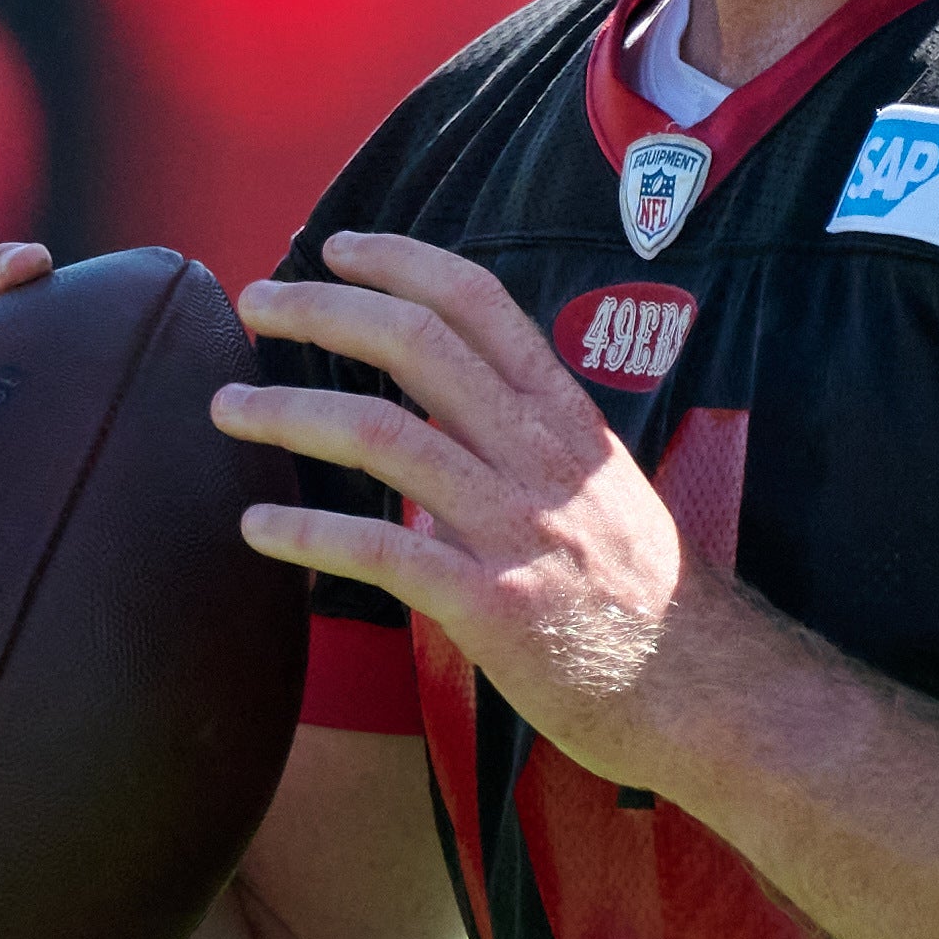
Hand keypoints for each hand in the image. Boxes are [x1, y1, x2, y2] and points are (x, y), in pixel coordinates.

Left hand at [222, 230, 753, 790]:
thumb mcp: (601, 492)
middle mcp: (542, 458)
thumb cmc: (647, 598)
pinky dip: (309, 535)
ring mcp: (518, 530)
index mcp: (568, 421)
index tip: (338, 245)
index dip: (403, 263)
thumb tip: (436, 426)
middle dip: (326, 312)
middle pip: (420, 348)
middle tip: (255, 302)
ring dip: (292, 414)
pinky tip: (257, 529)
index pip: (482, 306)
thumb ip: (522, 452)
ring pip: (387, 437)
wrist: (709, 693)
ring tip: (229, 409)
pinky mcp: (493, 606)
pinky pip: (382, 555)